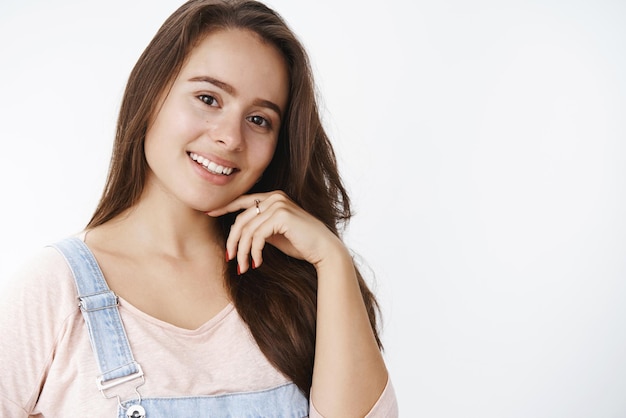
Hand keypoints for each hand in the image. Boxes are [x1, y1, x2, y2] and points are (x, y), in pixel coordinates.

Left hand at [206, 191, 344, 273]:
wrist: (324, 250)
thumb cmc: (301, 244)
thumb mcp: (275, 234)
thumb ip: (260, 228)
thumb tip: (240, 234)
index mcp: (274, 197)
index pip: (243, 201)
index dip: (225, 207)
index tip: (210, 214)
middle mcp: (275, 197)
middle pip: (241, 218)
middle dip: (233, 241)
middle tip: (230, 259)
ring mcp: (278, 204)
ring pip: (247, 229)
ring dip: (242, 251)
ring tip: (243, 267)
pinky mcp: (281, 216)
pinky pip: (257, 236)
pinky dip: (254, 251)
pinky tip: (257, 263)